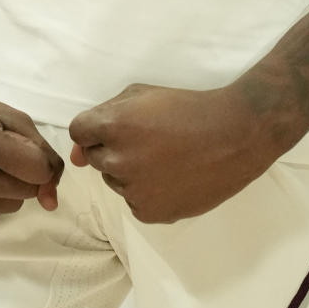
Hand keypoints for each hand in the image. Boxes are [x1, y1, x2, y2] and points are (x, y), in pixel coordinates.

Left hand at [69, 82, 274, 223]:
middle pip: (96, 158)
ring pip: (115, 181)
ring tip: (164, 157)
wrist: (233, 135)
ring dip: (129, 171)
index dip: (94, 129)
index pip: (78, 132)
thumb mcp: (143, 94)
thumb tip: (75, 155)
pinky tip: (172, 176)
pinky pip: (134, 202)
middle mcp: (118, 161)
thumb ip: (104, 114)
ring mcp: (134, 191)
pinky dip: (147, 191)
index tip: (115, 128)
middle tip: (147, 140)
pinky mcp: (150, 213)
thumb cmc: (187, 108)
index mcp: (114, 126)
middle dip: (112, 149)